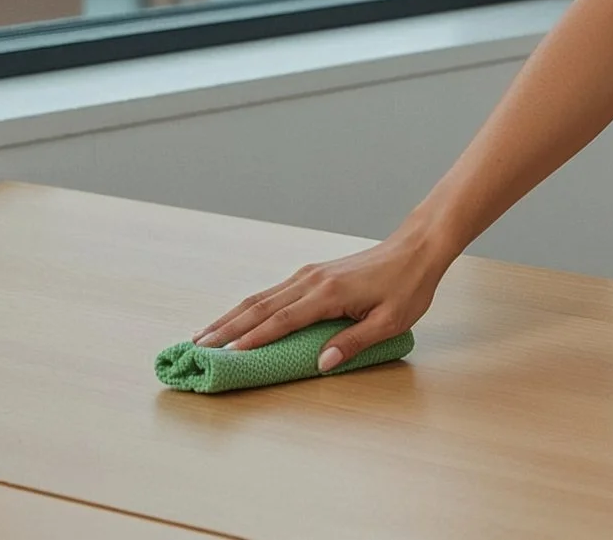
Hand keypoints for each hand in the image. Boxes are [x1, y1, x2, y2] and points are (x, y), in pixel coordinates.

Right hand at [192, 231, 449, 371]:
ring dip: (231, 316)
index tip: (223, 355)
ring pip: (261, 297)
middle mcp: (312, 280)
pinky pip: (273, 291)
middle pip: (259, 307)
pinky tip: (238, 318)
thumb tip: (321, 365)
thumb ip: (353, 343)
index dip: (251, 340)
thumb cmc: (408, 286)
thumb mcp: (390, 322)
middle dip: (226, 329)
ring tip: (204, 334)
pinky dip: (250, 307)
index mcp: (329, 294)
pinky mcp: (313, 273)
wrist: (417, 248)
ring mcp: (310, 274)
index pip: (280, 321)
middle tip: (196, 348)